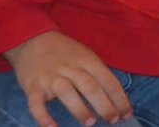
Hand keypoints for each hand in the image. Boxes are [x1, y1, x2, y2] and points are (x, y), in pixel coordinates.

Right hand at [3, 30, 132, 126]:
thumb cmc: (64, 52)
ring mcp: (51, 77)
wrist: (31, 39)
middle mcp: (70, 68)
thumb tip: (115, 99)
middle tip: (112, 120)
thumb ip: (97, 74)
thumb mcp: (85, 56)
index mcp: (87, 60)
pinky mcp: (33, 86)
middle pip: (90, 86)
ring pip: (67, 92)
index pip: (108, 80)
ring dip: (80, 108)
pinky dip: (43, 116)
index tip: (126, 114)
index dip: (119, 98)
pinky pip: (36, 103)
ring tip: (90, 123)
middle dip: (104, 104)